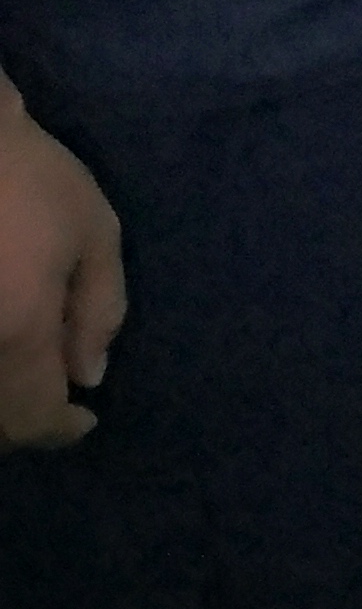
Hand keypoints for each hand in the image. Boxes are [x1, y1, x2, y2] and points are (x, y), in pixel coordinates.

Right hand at [0, 106, 122, 450]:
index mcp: (15, 334)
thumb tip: (89, 376)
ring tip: (23, 383)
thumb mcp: (93, 233)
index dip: (59, 430)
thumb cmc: (26, 178)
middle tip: (53, 403)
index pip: (32, 419)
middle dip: (21, 426)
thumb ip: (99, 310)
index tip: (83, 420)